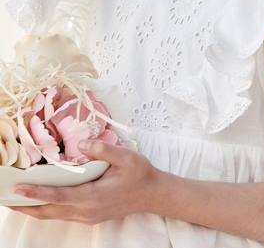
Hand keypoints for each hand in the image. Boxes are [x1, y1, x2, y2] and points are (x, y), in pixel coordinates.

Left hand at [7, 140, 164, 224]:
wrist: (153, 194)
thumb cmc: (139, 174)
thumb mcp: (126, 157)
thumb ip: (103, 150)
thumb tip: (83, 144)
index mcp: (93, 196)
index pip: (57, 196)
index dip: (36, 193)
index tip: (18, 189)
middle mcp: (86, 210)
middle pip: (48, 211)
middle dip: (25, 205)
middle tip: (5, 197)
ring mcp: (87, 216)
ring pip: (53, 215)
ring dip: (33, 208)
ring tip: (15, 199)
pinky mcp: (89, 216)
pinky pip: (61, 214)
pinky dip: (46, 208)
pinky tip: (40, 200)